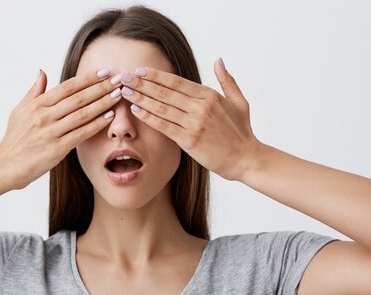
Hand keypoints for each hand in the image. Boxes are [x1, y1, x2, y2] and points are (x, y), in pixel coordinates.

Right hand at [0, 68, 121, 189]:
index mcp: (37, 105)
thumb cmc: (14, 139)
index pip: (67, 87)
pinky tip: (109, 117)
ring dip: (103, 103)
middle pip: (78, 98)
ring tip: (118, 95)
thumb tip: (42, 72)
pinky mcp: (57, 149)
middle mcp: (44, 116)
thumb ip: (34, 91)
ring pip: (82, 114)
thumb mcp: (19, 111)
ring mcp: (51, 132)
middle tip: (118, 79)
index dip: (87, 78)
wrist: (5, 166)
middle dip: (100, 88)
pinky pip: (81, 134)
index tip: (103, 72)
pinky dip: (96, 124)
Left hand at [118, 59, 262, 180]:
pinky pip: (164, 126)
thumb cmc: (242, 132)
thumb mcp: (239, 101)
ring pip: (162, 107)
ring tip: (125, 91)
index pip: (177, 82)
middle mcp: (201, 107)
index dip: (156, 76)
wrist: (246, 159)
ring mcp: (194, 123)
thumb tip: (218, 60)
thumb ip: (227, 81)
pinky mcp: (189, 140)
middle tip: (124, 77)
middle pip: (165, 92)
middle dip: (142, 84)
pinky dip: (149, 117)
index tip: (140, 70)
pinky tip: (136, 110)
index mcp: (210, 95)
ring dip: (140, 98)